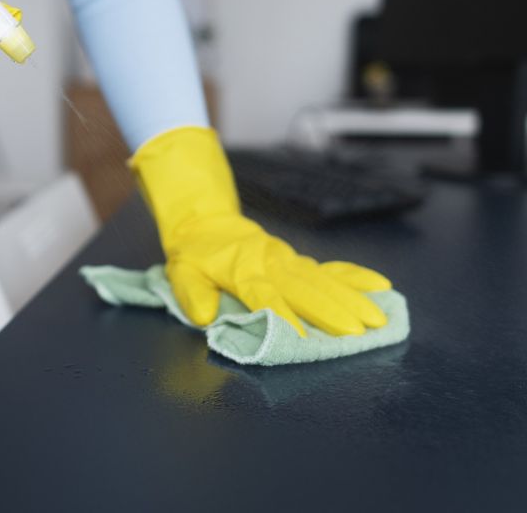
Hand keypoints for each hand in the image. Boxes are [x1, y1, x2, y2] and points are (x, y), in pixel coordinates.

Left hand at [130, 127, 391, 336]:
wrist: (205, 222)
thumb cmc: (194, 254)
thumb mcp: (181, 272)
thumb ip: (192, 294)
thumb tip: (204, 317)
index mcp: (242, 271)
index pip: (264, 297)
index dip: (283, 316)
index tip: (303, 337)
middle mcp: (271, 265)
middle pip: (304, 289)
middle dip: (332, 310)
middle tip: (360, 331)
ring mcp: (287, 260)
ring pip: (322, 279)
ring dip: (351, 298)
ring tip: (378, 317)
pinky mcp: (297, 260)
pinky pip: (329, 268)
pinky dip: (354, 277)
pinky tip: (380, 286)